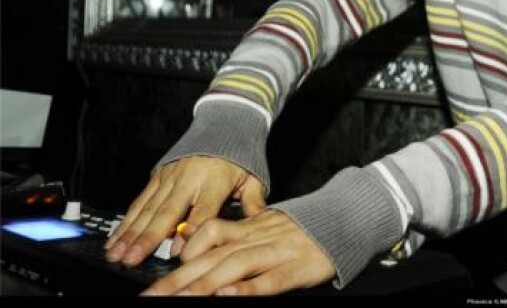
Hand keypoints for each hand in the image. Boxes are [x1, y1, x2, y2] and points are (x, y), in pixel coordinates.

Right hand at [104, 155, 265, 266]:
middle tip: (133, 259)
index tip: (179, 252)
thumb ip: (253, 203)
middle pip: (167, 212)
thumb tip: (259, 225)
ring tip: (116, 254)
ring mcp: (170, 177)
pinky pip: (140, 201)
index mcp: (215, 180)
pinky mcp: (159, 175)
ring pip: (147, 208)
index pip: (203, 210)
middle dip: (148, 238)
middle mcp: (189, 179)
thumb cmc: (240, 155)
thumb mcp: (253, 177)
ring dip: (130, 233)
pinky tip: (115, 238)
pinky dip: (126, 221)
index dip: (192, 231)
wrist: (225, 123)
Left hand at [140, 209, 335, 295]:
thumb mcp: (266, 225)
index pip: (207, 237)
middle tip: (151, 298)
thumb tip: (197, 244)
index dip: (180, 255)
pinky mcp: (298, 267)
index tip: (155, 278)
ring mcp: (278, 251)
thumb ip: (235, 235)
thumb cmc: (304, 228)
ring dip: (204, 286)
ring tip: (180, 300)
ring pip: (235, 267)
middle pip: (212, 258)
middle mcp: (258, 237)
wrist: (346, 216)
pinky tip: (229, 296)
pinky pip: (270, 280)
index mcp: (250, 228)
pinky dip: (249, 288)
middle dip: (178, 281)